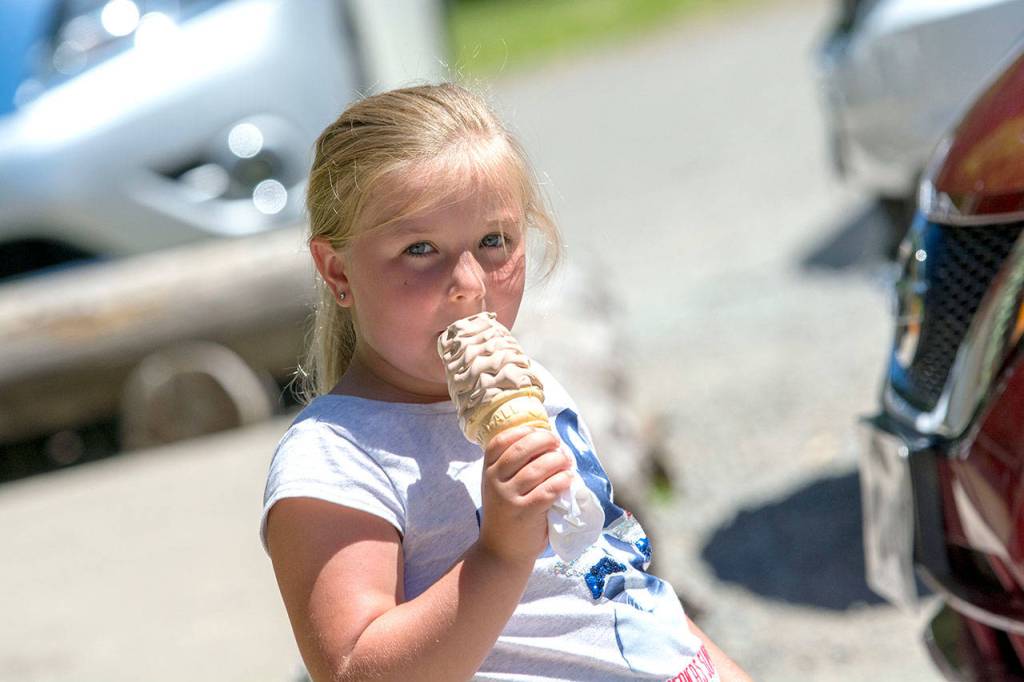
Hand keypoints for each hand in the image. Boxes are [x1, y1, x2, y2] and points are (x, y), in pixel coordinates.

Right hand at [477, 426, 572, 564]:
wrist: (501, 551)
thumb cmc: (506, 513)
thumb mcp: (499, 486)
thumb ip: (512, 467)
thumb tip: (546, 441)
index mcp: (488, 471)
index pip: (501, 441)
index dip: (522, 431)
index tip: (539, 430)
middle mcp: (495, 481)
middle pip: (521, 450)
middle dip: (545, 441)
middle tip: (558, 444)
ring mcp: (509, 498)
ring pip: (538, 468)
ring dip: (558, 460)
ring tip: (567, 461)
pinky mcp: (525, 513)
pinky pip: (548, 490)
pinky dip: (562, 481)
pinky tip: (568, 479)